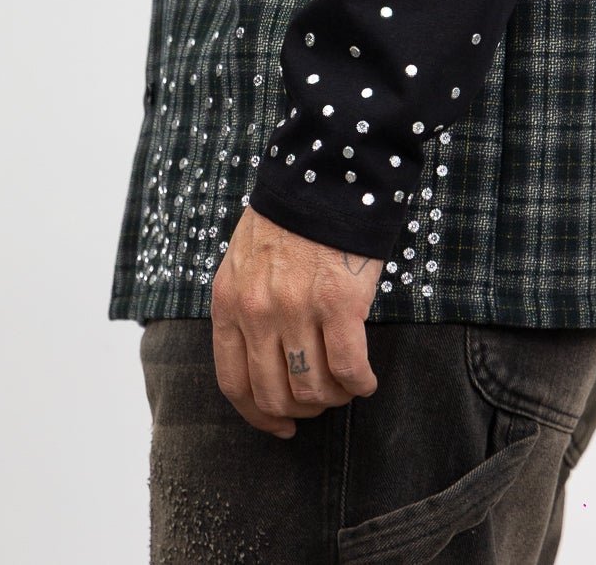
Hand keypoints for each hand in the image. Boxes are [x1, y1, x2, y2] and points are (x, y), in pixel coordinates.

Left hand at [211, 203, 383, 437]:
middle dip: (301, 409)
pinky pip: (348, 368)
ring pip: (312, 388)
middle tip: (321, 401)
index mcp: (229, 301)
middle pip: (274, 395)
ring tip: (346, 386)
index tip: (280, 426)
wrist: (325, 170)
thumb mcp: (245, 259)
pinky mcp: (339, 302)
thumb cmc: (291, 215)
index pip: (234, 383)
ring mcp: (297, 308)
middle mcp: (257, 311)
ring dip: (333, 397)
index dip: (258, 416)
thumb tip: (263, 358)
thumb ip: (246, 305)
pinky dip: (360, 383)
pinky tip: (367, 380)